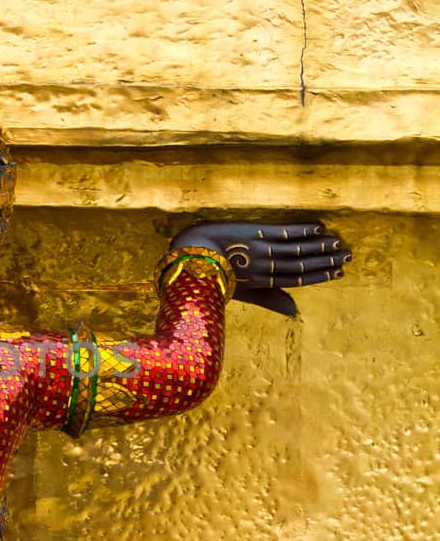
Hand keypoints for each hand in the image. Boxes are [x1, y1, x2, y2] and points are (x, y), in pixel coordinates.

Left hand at [171, 220, 350, 317]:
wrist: (191, 254)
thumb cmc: (214, 274)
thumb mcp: (243, 293)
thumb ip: (270, 300)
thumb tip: (295, 313)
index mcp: (263, 282)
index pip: (298, 279)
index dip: (320, 276)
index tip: (339, 272)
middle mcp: (265, 267)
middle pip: (302, 264)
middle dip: (326, 261)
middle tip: (349, 255)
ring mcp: (260, 251)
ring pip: (296, 250)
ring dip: (319, 246)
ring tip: (339, 242)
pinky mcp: (254, 234)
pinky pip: (283, 232)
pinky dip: (302, 230)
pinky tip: (318, 227)